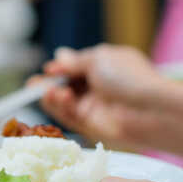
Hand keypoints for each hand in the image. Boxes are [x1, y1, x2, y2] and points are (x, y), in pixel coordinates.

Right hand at [38, 45, 166, 149]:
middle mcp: (100, 87)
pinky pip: (70, 117)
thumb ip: (75, 62)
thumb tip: (59, 55)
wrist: (148, 110)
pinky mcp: (92, 126)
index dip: (62, 69)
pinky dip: (59, 108)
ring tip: (44, 91)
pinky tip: (54, 98)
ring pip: (66, 103)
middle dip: (51, 85)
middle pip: (68, 86)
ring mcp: (96, 108)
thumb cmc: (128, 77)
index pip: (77, 67)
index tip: (48, 69)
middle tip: (34, 85)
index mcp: (106, 66)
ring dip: (53, 97)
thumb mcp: (98, 59)